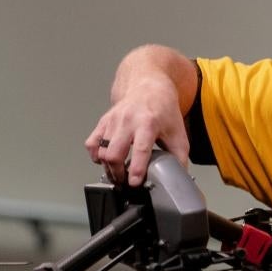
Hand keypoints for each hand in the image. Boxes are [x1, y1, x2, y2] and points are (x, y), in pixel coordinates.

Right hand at [85, 45, 195, 185]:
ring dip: (108, 167)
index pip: (140, 149)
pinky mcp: (103, 121)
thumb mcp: (178, 133)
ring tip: (117, 175)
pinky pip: (92, 143)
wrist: (149, 87)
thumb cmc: (163, 110)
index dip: (136, 168)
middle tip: (125, 182)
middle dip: (118, 173)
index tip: (134, 182)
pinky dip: (96, 155)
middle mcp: (128, 121)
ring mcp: (113, 121)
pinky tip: (105, 160)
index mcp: (148, 123)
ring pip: (101, 150)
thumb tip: (179, 178)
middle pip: (114, 153)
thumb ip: (179, 157)